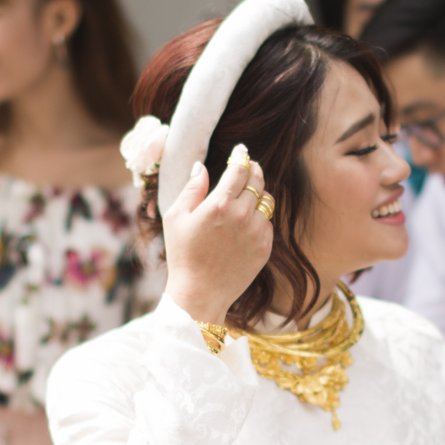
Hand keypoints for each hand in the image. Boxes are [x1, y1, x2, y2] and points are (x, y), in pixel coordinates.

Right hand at [161, 149, 273, 325]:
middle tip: (249, 166)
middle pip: (257, 181)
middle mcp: (242, 216)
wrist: (200, 294)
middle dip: (254, 169)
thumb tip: (200, 166)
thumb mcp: (176, 218)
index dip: (241, 156)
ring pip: (267, 201)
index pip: (239, 170)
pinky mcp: (265, 248)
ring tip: (250, 193)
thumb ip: (192, 189)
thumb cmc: (183, 255)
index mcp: (218, 205)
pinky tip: (249, 220)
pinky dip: (261, 217)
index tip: (241, 151)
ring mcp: (256, 232)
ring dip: (260, 192)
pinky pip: (269, 223)